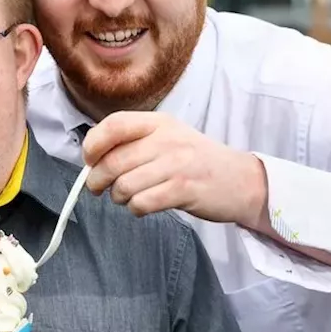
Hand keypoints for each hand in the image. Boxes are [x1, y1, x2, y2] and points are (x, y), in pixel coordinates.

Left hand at [83, 111, 267, 226]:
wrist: (242, 180)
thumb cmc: (197, 161)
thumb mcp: (169, 137)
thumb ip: (134, 141)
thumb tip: (92, 157)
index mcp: (159, 122)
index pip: (114, 125)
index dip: (93, 144)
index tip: (88, 160)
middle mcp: (167, 139)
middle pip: (113, 160)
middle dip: (97, 179)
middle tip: (99, 188)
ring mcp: (177, 164)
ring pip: (124, 185)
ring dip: (118, 197)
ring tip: (127, 197)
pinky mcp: (184, 190)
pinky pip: (142, 203)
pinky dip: (136, 209)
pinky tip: (143, 206)